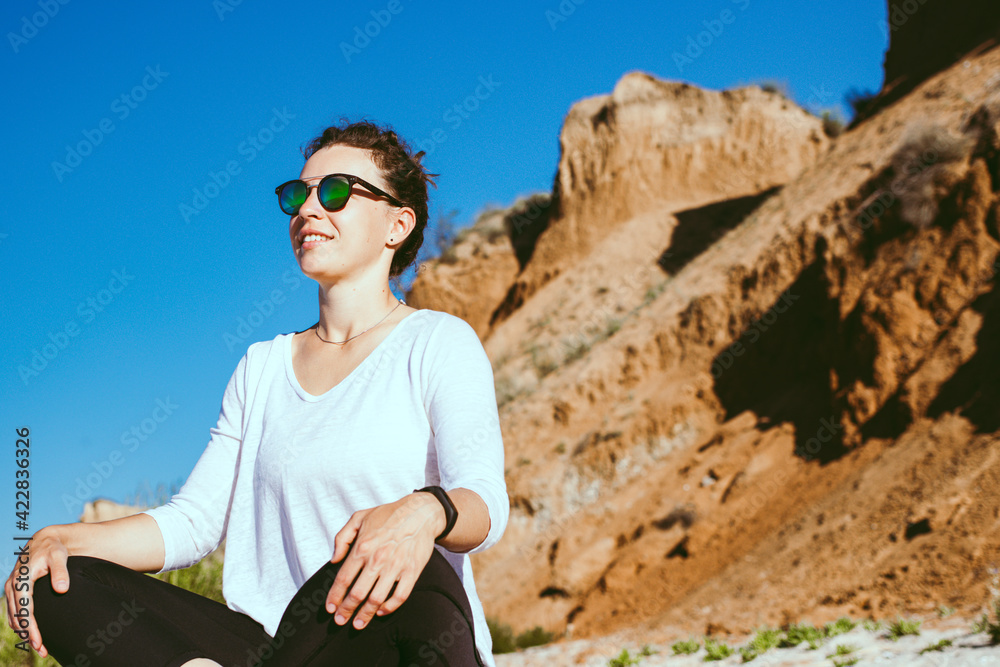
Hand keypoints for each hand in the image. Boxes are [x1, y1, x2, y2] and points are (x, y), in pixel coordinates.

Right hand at [4, 528, 70, 658]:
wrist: (44, 542)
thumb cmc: (53, 549)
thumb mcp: (59, 556)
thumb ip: (61, 571)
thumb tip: (63, 589)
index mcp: (21, 579)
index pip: (24, 608)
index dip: (30, 626)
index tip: (38, 640)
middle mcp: (12, 586)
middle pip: (17, 617)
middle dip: (28, 635)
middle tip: (42, 650)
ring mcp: (11, 590)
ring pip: (14, 617)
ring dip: (24, 633)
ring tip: (40, 647)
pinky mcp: (14, 593)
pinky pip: (15, 613)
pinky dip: (22, 625)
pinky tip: (32, 634)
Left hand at [325, 493, 445, 629]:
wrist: (420, 513)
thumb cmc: (389, 514)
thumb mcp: (359, 517)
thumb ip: (342, 538)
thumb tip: (334, 559)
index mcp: (362, 547)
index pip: (343, 579)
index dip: (334, 597)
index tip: (330, 608)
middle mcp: (377, 560)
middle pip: (357, 594)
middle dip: (346, 611)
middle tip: (340, 621)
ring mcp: (395, 567)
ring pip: (376, 599)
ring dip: (365, 615)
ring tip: (358, 624)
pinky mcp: (411, 571)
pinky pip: (400, 596)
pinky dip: (389, 608)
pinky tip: (381, 611)